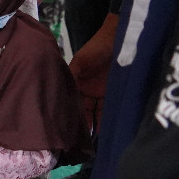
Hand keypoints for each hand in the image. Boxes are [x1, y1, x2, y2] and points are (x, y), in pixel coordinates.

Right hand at [68, 13, 117, 131]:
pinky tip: (104, 130)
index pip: (71, 102)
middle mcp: (87, 90)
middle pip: (83, 110)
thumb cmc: (97, 48)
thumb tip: (59, 94)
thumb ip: (72, 75)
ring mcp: (101, 93)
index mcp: (76, 83)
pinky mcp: (114, 94)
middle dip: (81, 123)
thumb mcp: (80, 61)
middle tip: (79, 140)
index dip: (69, 114)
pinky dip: (107, 119)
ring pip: (96, 112)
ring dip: (95, 123)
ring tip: (91, 140)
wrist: (119, 39)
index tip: (66, 128)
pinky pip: (109, 109)